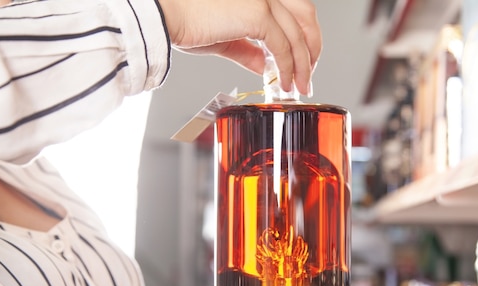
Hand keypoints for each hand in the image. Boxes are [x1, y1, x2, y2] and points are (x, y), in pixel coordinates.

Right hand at [157, 0, 320, 94]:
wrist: (166, 16)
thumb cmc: (185, 21)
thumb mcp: (226, 38)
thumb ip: (250, 50)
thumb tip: (267, 66)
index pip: (294, 9)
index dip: (303, 36)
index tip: (302, 59)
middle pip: (306, 15)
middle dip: (312, 47)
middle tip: (308, 72)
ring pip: (298, 34)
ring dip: (303, 63)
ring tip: (299, 84)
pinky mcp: (258, 14)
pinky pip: (283, 47)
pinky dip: (287, 68)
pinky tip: (284, 82)